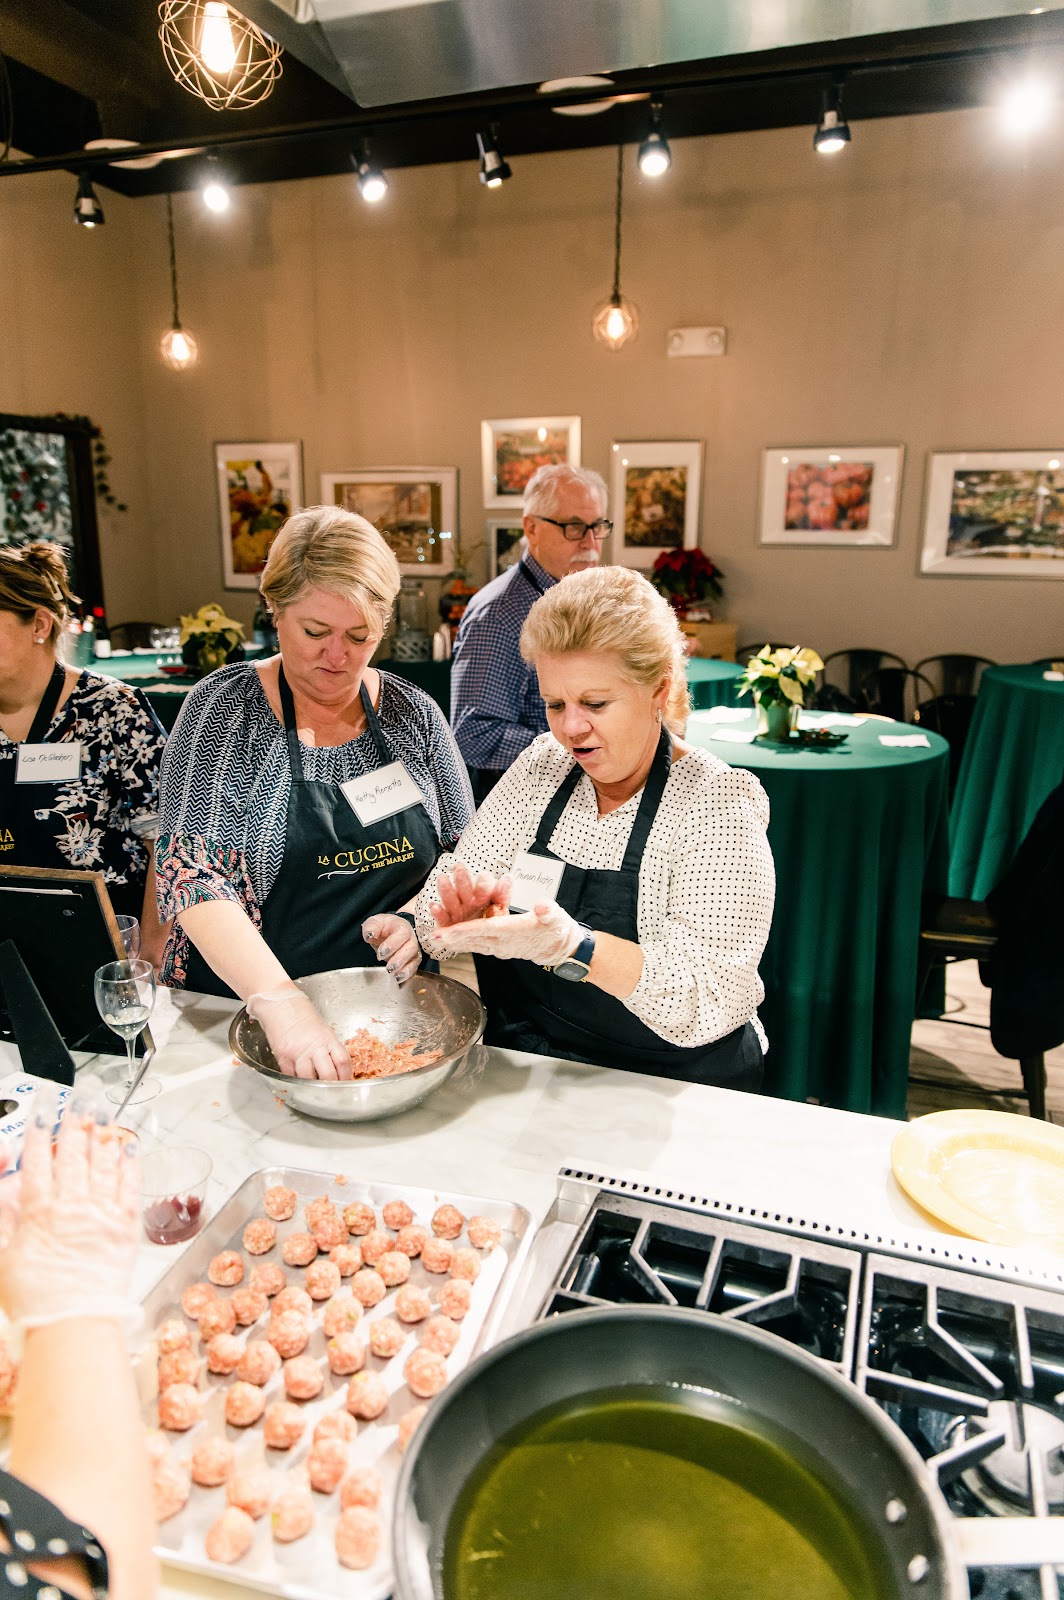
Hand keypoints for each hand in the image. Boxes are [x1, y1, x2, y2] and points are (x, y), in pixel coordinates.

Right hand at [0, 1081, 139, 1334]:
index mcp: (38, 1211)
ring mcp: (101, 1213)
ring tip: (104, 1109)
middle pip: (73, 1153)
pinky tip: (130, 1144)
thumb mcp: (2, 1254)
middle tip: (81, 1095)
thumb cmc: (35, 1297)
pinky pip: (129, 1186)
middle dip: (76, 1120)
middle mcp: (71, 1206)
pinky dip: (130, 1162)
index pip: (38, 1159)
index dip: (41, 1128)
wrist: (72, 1324)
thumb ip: (3, 1215)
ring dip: (103, 1131)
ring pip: (102, 1162)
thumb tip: (7, 1181)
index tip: (45, 1106)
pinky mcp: (125, 1227)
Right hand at [248, 986, 351, 1080]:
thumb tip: (336, 1066)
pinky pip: (291, 1076)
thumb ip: (329, 1047)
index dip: (346, 1076)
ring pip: (309, 1079)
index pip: (343, 1061)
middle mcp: (314, 1047)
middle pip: (328, 1075)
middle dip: (331, 1088)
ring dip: (313, 1088)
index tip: (346, 1083)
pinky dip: (296, 1082)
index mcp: (328, 1038)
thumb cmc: (302, 1015)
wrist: (279, 1004)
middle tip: (332, 1093)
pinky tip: (299, 1082)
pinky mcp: (282, 1056)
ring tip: (315, 1090)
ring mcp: (297, 1052)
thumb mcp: (322, 1028)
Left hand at [362, 914, 420, 983]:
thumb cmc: (384, 927)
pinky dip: (407, 978)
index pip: (402, 934)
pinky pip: (413, 971)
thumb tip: (369, 935)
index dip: (393, 944)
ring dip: (406, 970)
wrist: (391, 931)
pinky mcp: (412, 962)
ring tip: (395, 977)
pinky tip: (399, 983)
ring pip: (415, 961)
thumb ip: (371, 927)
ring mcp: (413, 951)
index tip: (380, 953)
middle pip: (411, 949)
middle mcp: (411, 939)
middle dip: (400, 960)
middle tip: (389, 968)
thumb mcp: (375, 922)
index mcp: (402, 927)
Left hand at [428, 901, 582, 966]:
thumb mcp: (556, 917)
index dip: (466, 930)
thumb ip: (549, 912)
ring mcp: (499, 947)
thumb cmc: (555, 928)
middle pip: (473, 939)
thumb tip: (543, 906)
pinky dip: (461, 942)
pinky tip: (448, 940)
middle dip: (452, 938)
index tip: (448, 931)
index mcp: (514, 931)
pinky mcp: (497, 947)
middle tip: (433, 937)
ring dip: (452, 941)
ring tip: (434, 939)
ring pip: (471, 943)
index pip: (486, 930)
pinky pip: (476, 945)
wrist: (558, 947)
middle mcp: (503, 942)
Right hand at [431, 864, 510, 928]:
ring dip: (446, 890)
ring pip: (450, 899)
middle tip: (459, 869)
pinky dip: (437, 912)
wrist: (477, 939)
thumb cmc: (487, 922)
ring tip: (443, 880)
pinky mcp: (446, 923)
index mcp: (481, 896)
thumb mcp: (499, 910)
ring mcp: (456, 911)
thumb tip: (508, 877)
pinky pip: (442, 917)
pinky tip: (435, 905)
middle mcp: (467, 902)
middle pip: (464, 888)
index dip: (483, 883)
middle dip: (461, 879)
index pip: (483, 888)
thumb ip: (502, 895)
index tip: (484, 877)